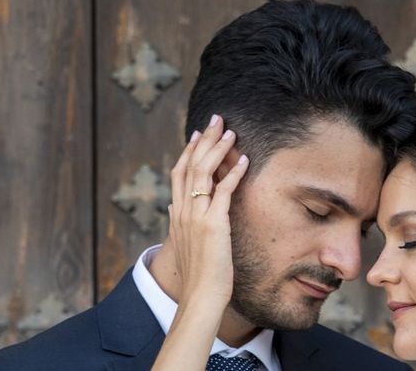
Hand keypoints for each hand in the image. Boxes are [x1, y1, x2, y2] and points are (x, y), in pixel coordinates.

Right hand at [167, 114, 248, 310]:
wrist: (200, 295)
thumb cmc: (197, 272)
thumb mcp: (182, 242)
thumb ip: (178, 221)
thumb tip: (171, 205)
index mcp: (177, 214)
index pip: (179, 172)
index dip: (188, 150)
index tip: (197, 133)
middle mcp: (183, 211)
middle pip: (190, 165)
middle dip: (204, 140)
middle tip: (215, 119)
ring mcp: (197, 217)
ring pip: (204, 173)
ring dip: (218, 149)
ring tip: (231, 132)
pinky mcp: (214, 224)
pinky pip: (223, 192)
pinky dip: (233, 173)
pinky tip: (244, 160)